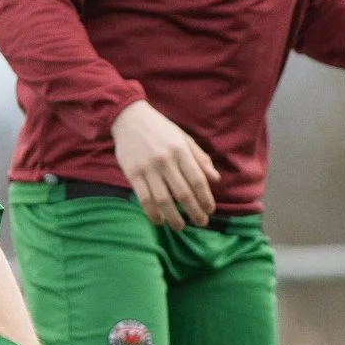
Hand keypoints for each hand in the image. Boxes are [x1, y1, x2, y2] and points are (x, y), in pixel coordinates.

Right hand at [112, 100, 218, 228]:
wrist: (129, 117)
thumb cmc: (160, 129)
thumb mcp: (183, 138)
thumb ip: (199, 158)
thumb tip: (215, 178)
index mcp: (180, 150)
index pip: (197, 179)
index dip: (205, 197)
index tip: (210, 209)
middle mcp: (165, 160)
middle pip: (183, 193)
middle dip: (194, 211)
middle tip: (202, 223)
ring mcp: (147, 168)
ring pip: (163, 199)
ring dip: (173, 217)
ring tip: (180, 227)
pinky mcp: (132, 173)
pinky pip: (144, 198)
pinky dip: (152, 212)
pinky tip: (159, 220)